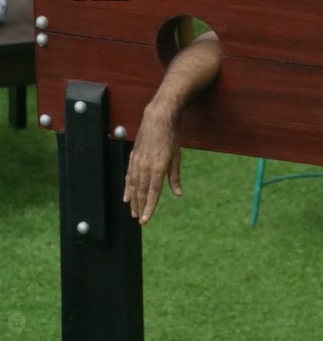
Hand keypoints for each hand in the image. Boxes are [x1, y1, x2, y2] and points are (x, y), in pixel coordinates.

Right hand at [123, 106, 182, 223]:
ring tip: (133, 212)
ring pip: (133, 186)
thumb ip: (174, 177)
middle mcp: (145, 167)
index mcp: (158, 168)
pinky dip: (127, 188)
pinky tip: (126, 196)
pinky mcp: (133, 158)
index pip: (152, 193)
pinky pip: (128, 176)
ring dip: (133, 200)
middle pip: (141, 192)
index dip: (149, 207)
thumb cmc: (170, 139)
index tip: (146, 219)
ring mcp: (137, 162)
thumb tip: (178, 194)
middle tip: (140, 220)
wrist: (157, 121)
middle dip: (140, 207)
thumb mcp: (177, 157)